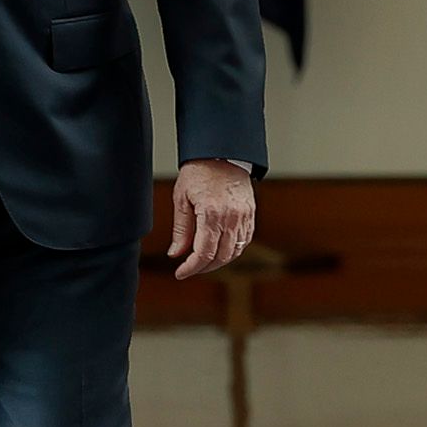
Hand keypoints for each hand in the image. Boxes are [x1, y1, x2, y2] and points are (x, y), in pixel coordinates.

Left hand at [166, 160, 256, 278]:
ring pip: (234, 252)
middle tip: (189, 269)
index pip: (204, 253)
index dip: (191, 268)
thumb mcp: (181, 199)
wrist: (221, 153)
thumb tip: (176, 253)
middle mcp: (232, 217)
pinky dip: (232, 251)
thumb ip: (181, 230)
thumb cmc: (198, 172)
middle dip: (204, 268)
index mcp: (212, 213)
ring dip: (218, 261)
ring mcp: (244, 217)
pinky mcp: (250, 214)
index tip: (181, 273)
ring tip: (202, 262)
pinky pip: (244, 241)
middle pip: (220, 257)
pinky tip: (219, 251)